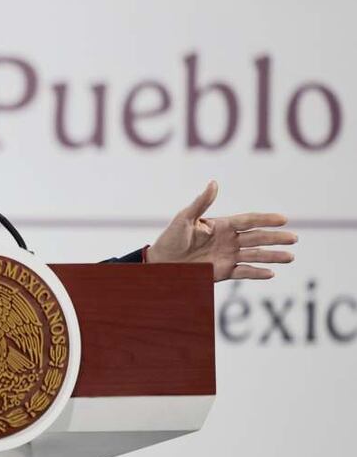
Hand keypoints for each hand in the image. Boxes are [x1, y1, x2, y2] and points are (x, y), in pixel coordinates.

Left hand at [147, 180, 296, 280]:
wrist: (161, 262)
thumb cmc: (171, 238)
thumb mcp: (184, 218)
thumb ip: (201, 203)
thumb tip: (214, 183)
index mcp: (221, 225)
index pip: (248, 221)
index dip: (265, 220)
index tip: (283, 219)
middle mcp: (228, 240)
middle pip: (257, 238)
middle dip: (276, 238)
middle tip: (294, 238)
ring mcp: (227, 256)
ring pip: (255, 255)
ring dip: (272, 256)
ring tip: (290, 257)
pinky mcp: (223, 271)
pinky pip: (243, 272)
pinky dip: (257, 273)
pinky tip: (271, 273)